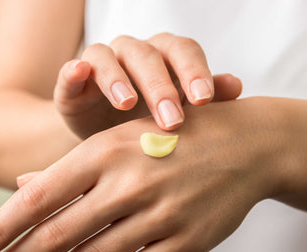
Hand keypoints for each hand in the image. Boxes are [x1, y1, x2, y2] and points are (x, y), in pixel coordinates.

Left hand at [0, 97, 283, 251]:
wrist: (247, 145)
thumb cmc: (171, 136)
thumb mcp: (118, 137)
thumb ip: (70, 167)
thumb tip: (21, 187)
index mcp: (105, 151)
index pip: (38, 197)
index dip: (1, 228)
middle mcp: (128, 183)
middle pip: (57, 233)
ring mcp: (159, 215)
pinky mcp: (185, 242)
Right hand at [54, 33, 241, 138]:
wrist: (107, 144)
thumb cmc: (149, 126)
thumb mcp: (179, 116)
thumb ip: (205, 99)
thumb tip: (235, 86)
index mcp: (164, 57)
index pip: (183, 52)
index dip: (193, 70)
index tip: (204, 99)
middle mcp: (133, 54)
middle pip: (147, 55)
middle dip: (160, 86)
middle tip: (171, 120)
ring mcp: (101, 64)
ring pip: (108, 57)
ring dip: (118, 78)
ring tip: (127, 104)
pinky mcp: (72, 82)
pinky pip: (70, 69)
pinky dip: (73, 70)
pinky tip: (79, 72)